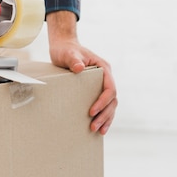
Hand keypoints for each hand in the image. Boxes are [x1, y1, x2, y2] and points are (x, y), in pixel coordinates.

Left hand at [47, 11, 117, 134]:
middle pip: (111, 99)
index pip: (109, 88)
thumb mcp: (68, 53)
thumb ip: (73, 60)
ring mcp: (102, 83)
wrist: (64, 46)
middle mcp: (106, 76)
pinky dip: (103, 115)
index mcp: (104, 68)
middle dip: (104, 114)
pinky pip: (104, 104)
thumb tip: (78, 69)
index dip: (103, 101)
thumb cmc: (66, 49)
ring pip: (110, 104)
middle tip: (93, 126)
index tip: (92, 111)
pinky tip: (100, 127)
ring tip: (98, 130)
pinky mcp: (95, 89)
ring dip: (106, 118)